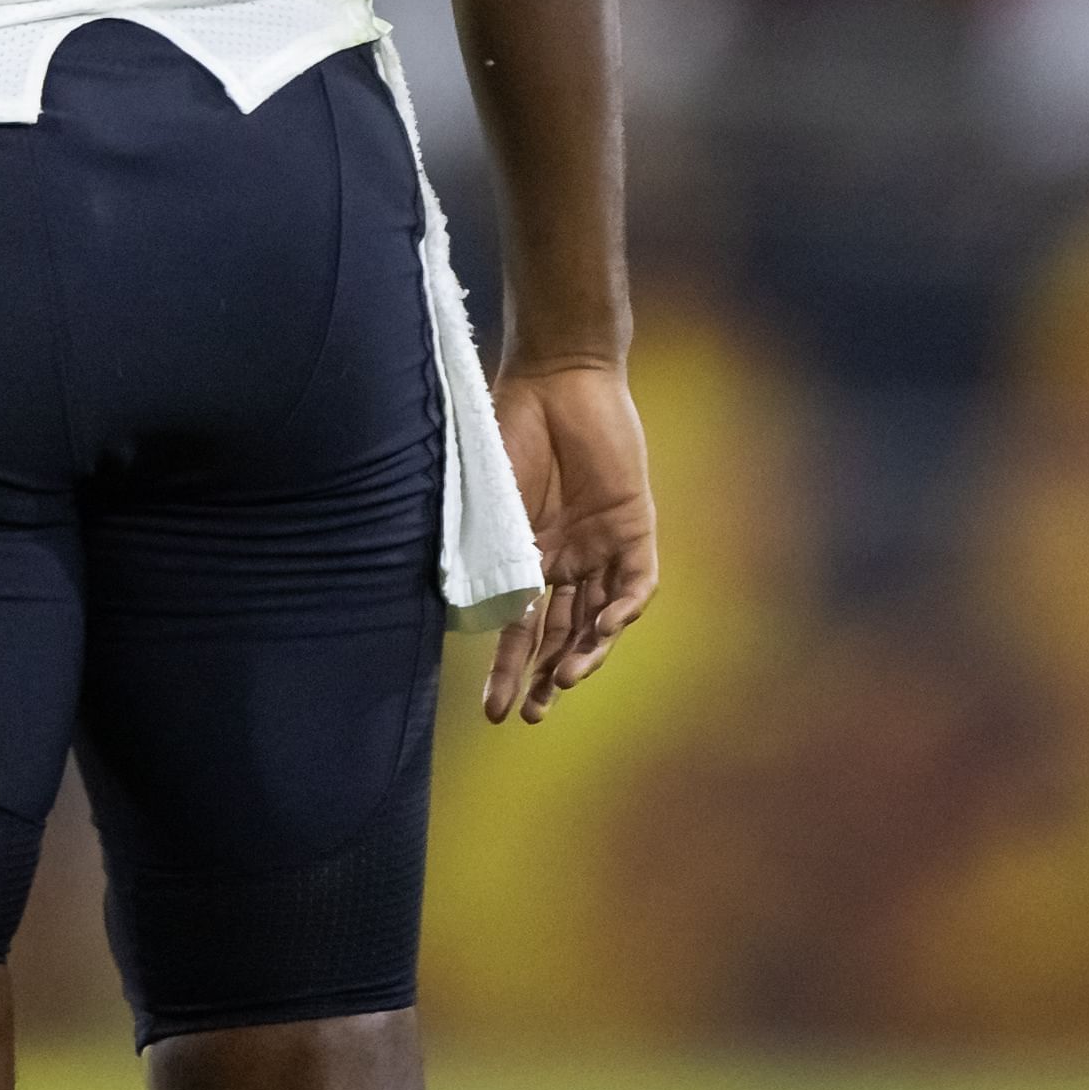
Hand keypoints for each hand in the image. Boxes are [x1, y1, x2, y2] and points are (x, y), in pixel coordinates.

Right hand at [482, 359, 656, 724]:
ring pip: (600, 620)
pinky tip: (601, 629)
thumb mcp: (487, 498)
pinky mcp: (636, 526)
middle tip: (531, 714)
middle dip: (545, 678)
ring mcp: (603, 545)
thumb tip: (453, 609)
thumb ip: (484, 550)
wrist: (558, 376)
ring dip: (583, 653)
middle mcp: (566, 559)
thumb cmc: (509, 426)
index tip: (492, 711)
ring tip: (564, 680)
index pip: (519, 627)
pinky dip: (621, 610)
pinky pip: (636, 583)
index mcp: (526, 556)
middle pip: (561, 635)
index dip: (506, 670)